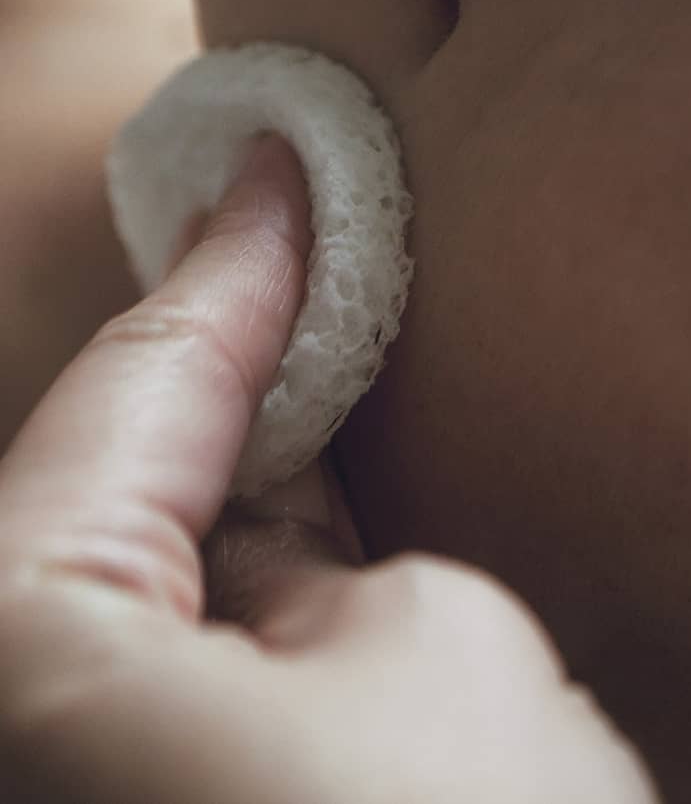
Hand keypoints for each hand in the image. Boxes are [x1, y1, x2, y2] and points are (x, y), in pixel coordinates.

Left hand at [0, 136, 656, 803]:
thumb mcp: (434, 641)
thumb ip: (329, 550)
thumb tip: (281, 547)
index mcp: (21, 669)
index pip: (136, 397)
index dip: (239, 268)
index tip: (280, 163)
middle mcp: (28, 737)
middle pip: (105, 500)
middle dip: (213, 375)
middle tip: (296, 245)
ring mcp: (97, 773)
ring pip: (135, 599)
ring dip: (229, 495)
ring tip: (314, 371)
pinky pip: (167, 686)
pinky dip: (233, 601)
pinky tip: (307, 542)